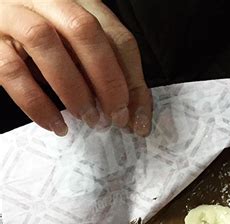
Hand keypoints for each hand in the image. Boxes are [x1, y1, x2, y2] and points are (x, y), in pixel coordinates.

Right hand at [0, 0, 151, 136]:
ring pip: (44, 41)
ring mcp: (11, 14)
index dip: (132, 81)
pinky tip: (57, 125)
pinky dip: (38, 104)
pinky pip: (12, 71)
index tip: (136, 118)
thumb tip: (136, 121)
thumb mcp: (80, 52)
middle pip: (84, 30)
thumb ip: (108, 75)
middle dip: (107, 81)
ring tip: (89, 119)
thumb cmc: (43, 44)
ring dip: (74, 89)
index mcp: (79, 1)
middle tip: (115, 118)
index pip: (117, 37)